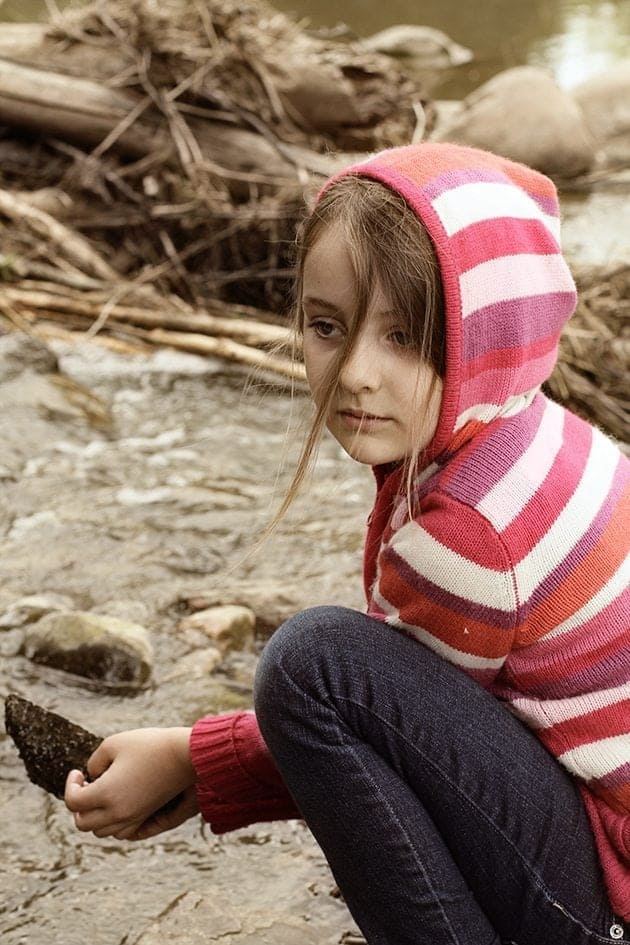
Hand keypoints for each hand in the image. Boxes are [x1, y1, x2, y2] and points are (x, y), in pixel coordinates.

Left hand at [64, 727, 198, 840]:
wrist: (185, 755)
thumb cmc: (149, 745)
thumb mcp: (114, 743)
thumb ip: (95, 762)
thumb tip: (93, 776)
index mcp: (106, 794)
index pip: (73, 803)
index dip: (70, 786)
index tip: (79, 772)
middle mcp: (117, 812)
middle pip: (83, 824)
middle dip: (78, 806)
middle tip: (86, 785)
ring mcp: (133, 817)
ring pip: (101, 832)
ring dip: (93, 816)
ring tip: (100, 794)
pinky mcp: (146, 816)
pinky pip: (121, 833)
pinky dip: (112, 824)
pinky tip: (117, 804)